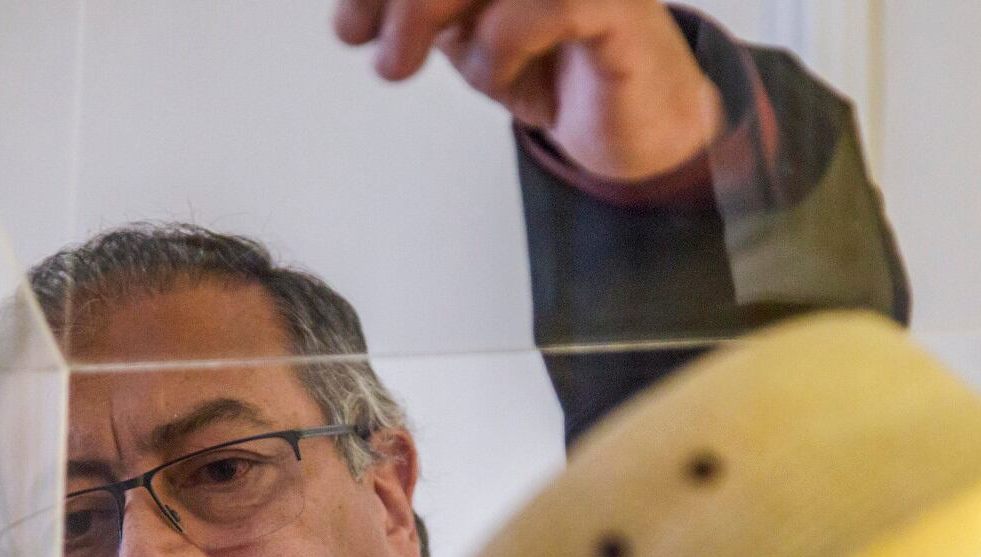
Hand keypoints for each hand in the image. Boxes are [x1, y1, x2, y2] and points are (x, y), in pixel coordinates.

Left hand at [333, 0, 723, 181]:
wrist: (631, 120)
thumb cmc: (551, 61)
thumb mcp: (459, 30)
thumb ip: (413, 9)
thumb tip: (352, 16)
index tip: (349, 28)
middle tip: (373, 48)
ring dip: (423, 18)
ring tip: (409, 66)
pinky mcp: (615, 4)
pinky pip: (536, 12)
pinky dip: (496, 49)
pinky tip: (499, 76)